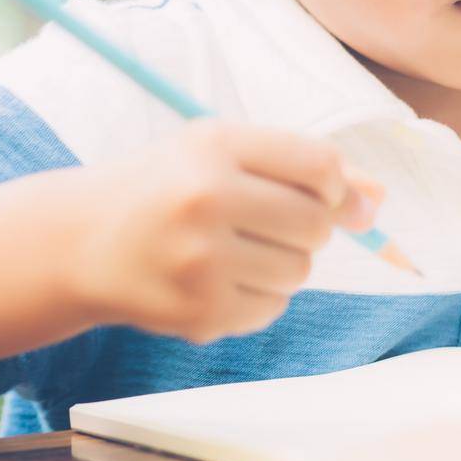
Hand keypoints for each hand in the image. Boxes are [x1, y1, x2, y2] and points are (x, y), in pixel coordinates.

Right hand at [69, 118, 383, 343]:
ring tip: (236, 249)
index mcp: (213, 146)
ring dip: (284, 262)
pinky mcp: (199, 313)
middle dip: (309, 227)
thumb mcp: (221, 153)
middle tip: (266, 222)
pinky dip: (258, 295)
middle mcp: (206, 200)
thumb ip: (301, 167)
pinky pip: (272, 308)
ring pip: (300, 271)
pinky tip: (216, 278)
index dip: (334, 184)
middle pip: (316, 223)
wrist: (80, 242)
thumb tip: (379, 201)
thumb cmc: (164, 187)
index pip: (318, 165)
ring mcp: (201, 262)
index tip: (322, 193)